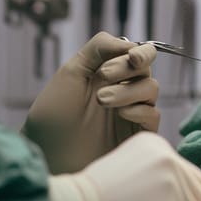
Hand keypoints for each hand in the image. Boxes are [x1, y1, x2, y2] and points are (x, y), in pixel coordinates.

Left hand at [23, 32, 158, 173]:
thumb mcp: (70, 72)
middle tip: (103, 75)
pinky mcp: (136, 135)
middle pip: (146, 67)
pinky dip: (139, 110)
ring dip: (128, 89)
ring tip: (101, 100)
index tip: (131, 57)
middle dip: (128, 67)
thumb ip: (99, 48)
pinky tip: (120, 115)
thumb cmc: (53, 117)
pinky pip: (153, 115)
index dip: (140, 52)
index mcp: (107, 72)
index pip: (136, 53)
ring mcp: (130, 112)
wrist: (47, 158)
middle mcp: (122, 89)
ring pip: (151, 88)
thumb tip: (128, 43)